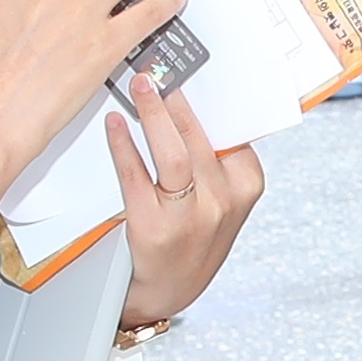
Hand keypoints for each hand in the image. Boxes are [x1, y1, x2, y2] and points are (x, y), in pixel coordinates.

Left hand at [105, 77, 264, 330]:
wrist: (165, 294)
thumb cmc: (192, 240)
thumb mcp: (221, 203)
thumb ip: (216, 161)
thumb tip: (187, 103)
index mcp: (245, 187)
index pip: (232, 131)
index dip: (210, 97)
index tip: (190, 69)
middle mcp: (222, 202)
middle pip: (199, 136)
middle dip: (177, 97)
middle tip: (159, 66)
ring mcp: (190, 217)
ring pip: (174, 154)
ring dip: (154, 114)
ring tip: (141, 85)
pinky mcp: (153, 228)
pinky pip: (137, 176)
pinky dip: (124, 145)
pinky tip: (115, 124)